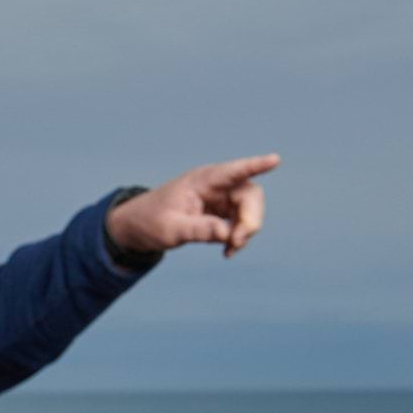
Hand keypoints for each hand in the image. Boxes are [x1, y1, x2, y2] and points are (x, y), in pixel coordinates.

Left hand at [105, 153, 278, 258]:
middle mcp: (216, 186)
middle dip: (250, 220)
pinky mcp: (221, 213)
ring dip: (245, 232)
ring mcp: (220, 199)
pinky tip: (228, 252)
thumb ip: (199, 230)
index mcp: (202, 180)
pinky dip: (238, 238)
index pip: (233, 171)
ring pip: (250, 211)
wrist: (137, 228)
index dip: (256, 166)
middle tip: (236, 241)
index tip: (275, 159)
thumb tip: (228, 234)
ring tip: (229, 250)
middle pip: (250, 196)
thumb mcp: (171, 228)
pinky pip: (241, 224)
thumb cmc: (150, 221)